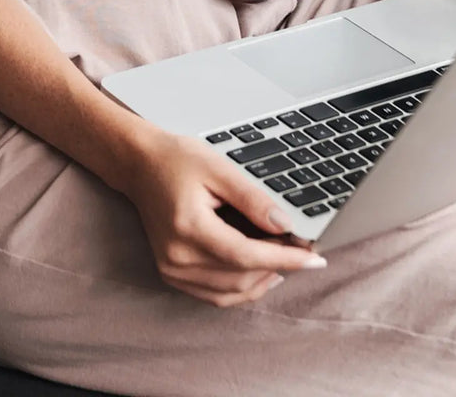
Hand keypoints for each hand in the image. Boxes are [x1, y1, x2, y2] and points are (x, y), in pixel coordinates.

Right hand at [120, 127, 328, 306]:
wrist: (140, 165)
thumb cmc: (176, 160)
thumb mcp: (218, 168)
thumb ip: (253, 199)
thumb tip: (285, 226)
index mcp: (188, 227)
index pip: (246, 255)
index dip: (285, 259)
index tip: (315, 258)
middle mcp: (177, 257)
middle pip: (241, 278)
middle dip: (278, 267)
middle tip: (304, 251)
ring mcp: (172, 270)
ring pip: (230, 294)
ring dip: (262, 280)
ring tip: (286, 261)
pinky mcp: (172, 274)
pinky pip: (215, 295)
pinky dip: (242, 287)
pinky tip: (261, 271)